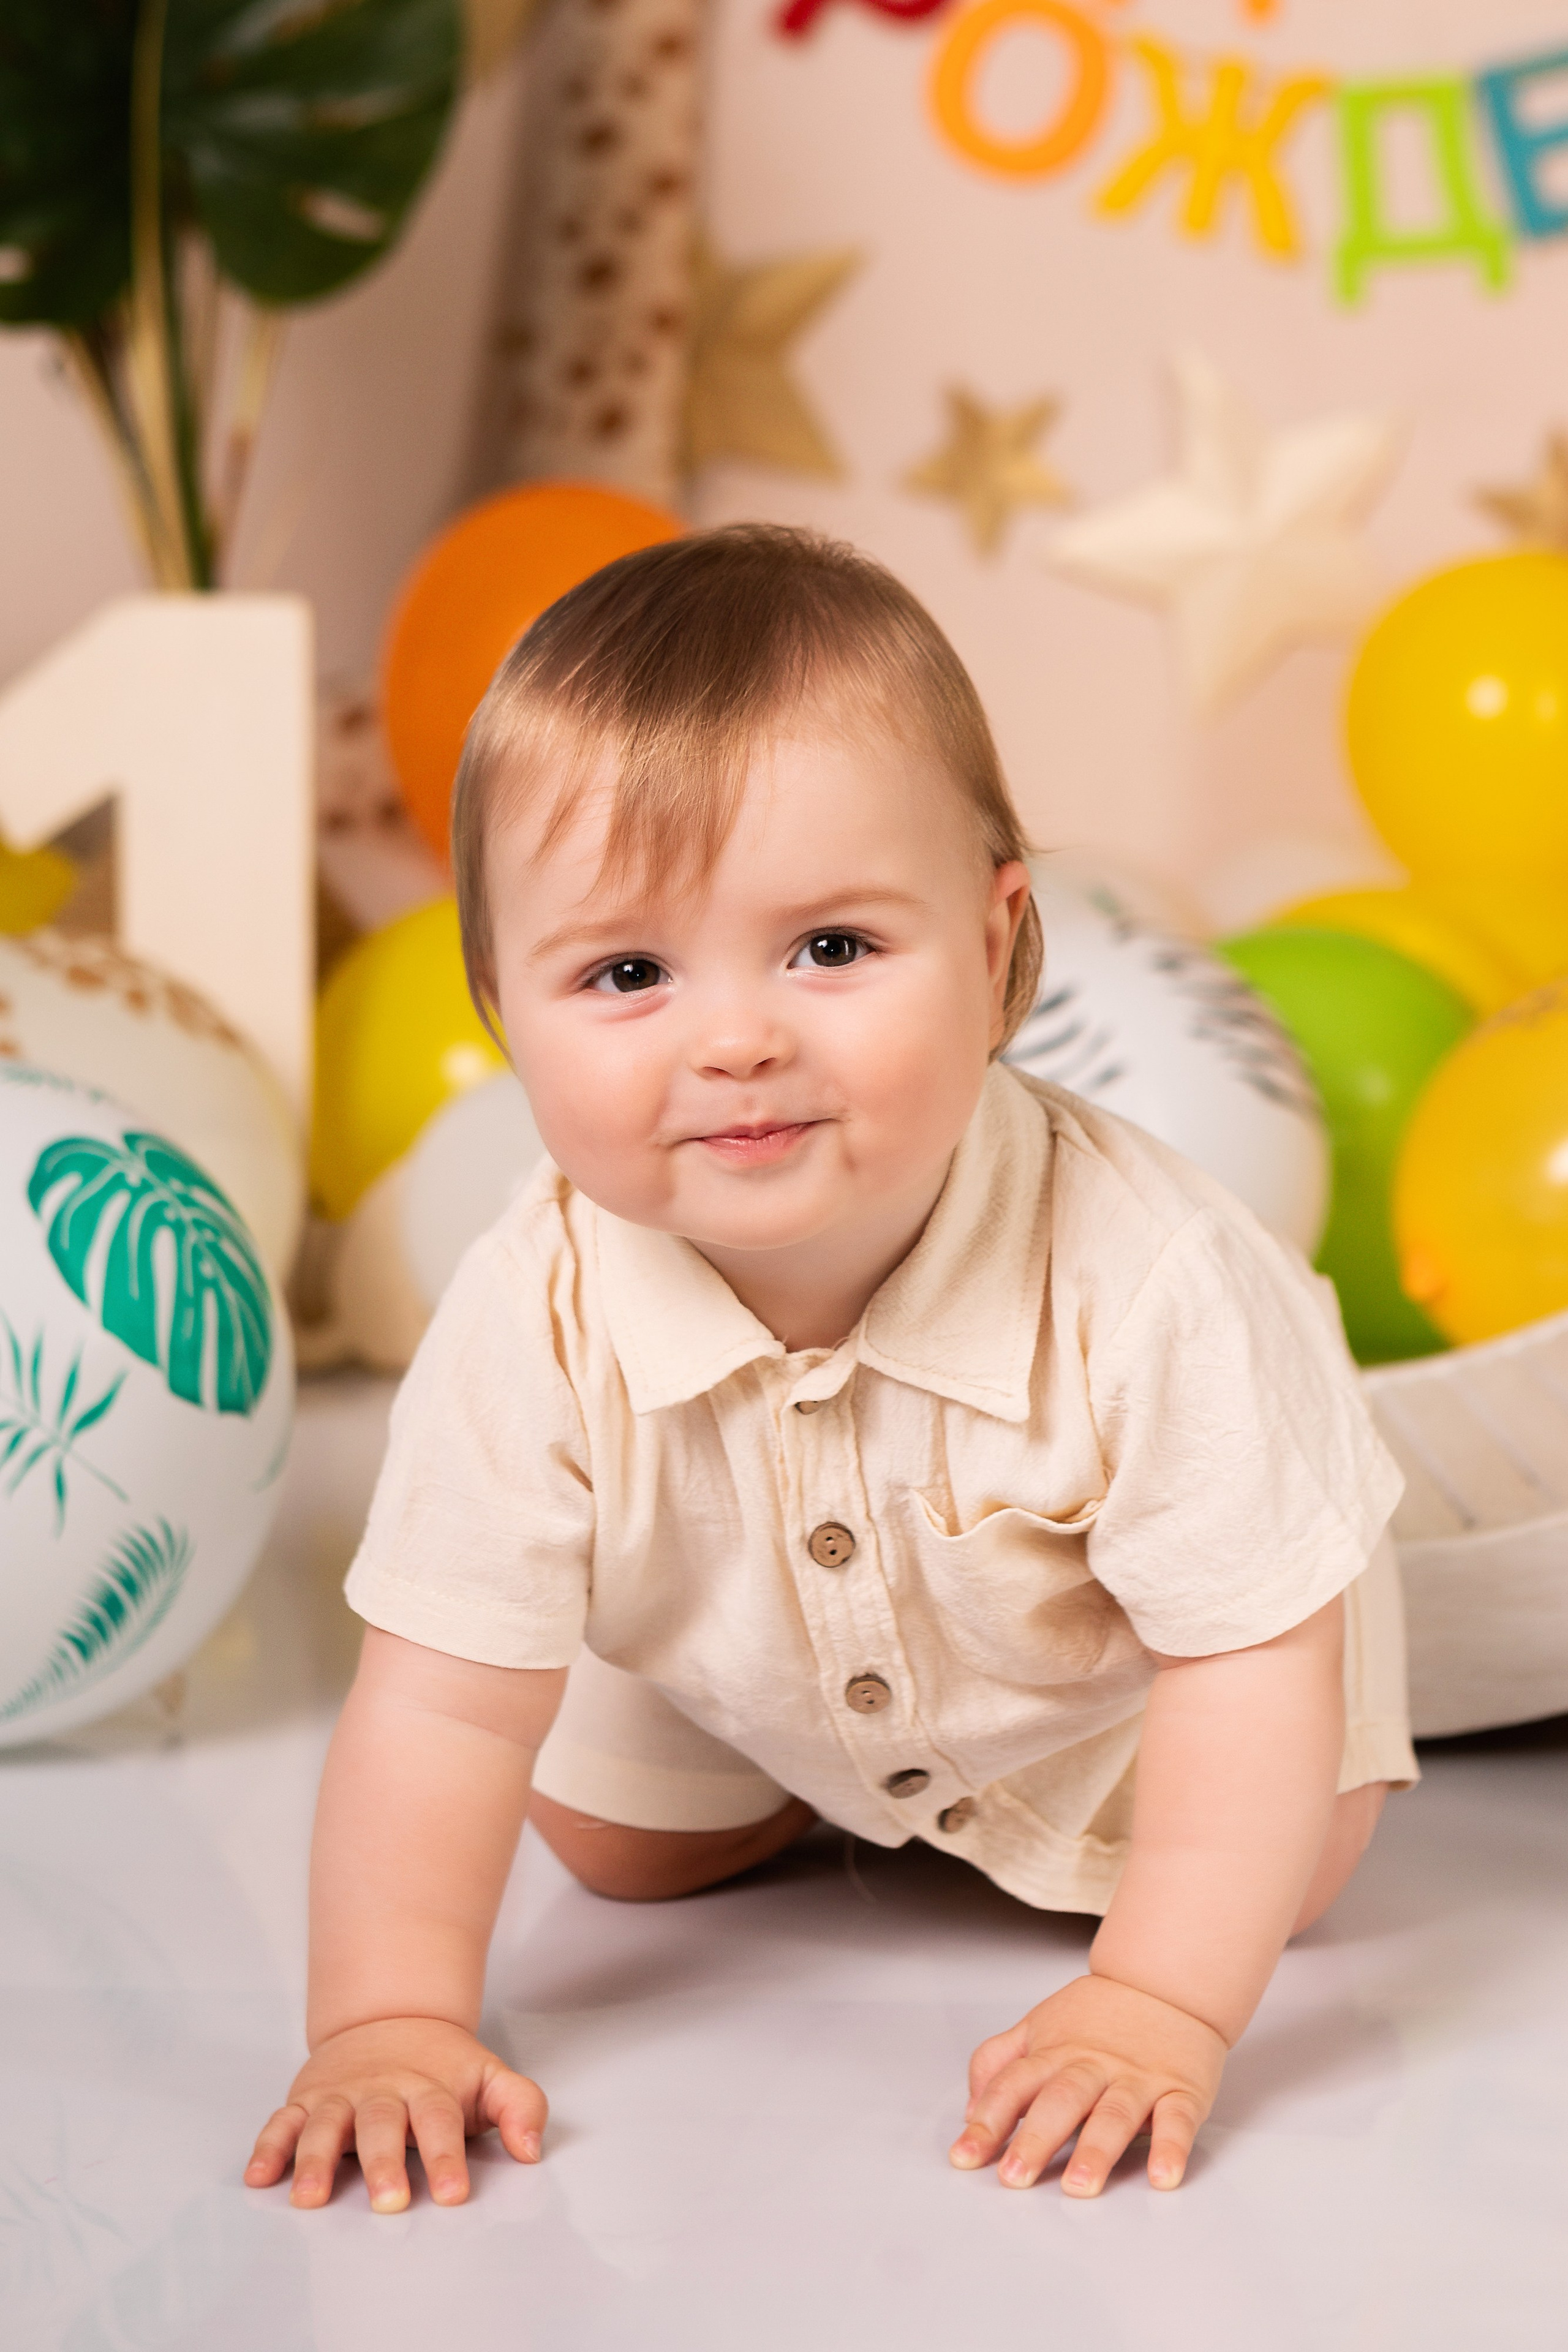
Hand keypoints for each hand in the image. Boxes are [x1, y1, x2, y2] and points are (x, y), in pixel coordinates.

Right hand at [245, 2017, 546, 2211]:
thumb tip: (532, 2149)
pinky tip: (260, 2176)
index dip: (446, 2157)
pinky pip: (282, 2121)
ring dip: (315, 2160)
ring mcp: (341, 2095)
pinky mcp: (307, 2100)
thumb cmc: (442, 2067)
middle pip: (381, 2124)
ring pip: (325, 2124)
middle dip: (383, 2163)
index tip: (453, 2195)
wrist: (390, 2017)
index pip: (439, 2119)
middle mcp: (381, 2090)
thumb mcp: (489, 2077)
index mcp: (427, 2087)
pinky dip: (269, 2146)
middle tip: (389, 2202)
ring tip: (310, 2197)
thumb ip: (520, 2106)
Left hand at [949, 1973, 1225, 2196]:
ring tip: (1079, 2185)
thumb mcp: (1038, 2026)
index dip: (987, 2120)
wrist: (1164, 1980)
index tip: (964, 2158)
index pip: (1013, 2085)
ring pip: (1115, 2114)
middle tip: (1014, 2179)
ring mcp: (1138, 2078)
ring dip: (1096, 2151)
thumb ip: (999, 2062)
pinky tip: (1163, 2176)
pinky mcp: (1181, 2089)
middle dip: (1036, 2140)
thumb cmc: (1097, 2015)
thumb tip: (970, 2111)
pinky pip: (1177, 2120)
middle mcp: (1093, 2065)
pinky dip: (1171, 2147)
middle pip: (1061, 2101)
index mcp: (1054, 2052)